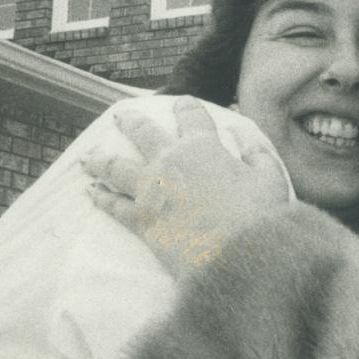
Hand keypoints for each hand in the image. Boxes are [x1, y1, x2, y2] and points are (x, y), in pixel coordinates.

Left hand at [83, 97, 290, 279]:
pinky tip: (91, 193)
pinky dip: (101, 198)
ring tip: (88, 158)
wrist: (237, 257)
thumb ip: (257, 153)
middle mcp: (171, 161)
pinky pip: (115, 205)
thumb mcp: (270, 177)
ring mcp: (151, 190)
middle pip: (143, 133)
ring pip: (116, 167)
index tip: (181, 101)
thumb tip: (243, 135)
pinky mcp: (141, 219)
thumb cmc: (259, 217)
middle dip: (131, 123)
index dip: (186, 106)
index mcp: (203, 146)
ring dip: (100, 160)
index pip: (192, 116)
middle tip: (121, 117)